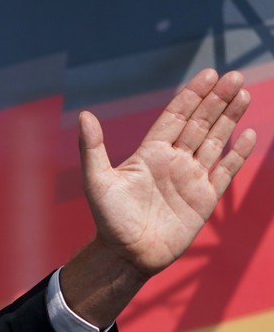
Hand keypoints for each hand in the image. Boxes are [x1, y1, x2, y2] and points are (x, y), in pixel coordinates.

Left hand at [63, 69, 255, 326]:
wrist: (127, 256)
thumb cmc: (109, 221)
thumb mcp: (97, 182)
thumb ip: (92, 148)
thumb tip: (84, 115)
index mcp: (150, 154)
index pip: (175, 117)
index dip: (191, 96)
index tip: (209, 74)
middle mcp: (173, 162)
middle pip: (199, 123)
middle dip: (216, 99)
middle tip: (233, 75)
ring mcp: (191, 179)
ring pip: (215, 140)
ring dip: (229, 117)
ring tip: (244, 93)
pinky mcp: (205, 199)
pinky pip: (225, 171)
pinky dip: (237, 153)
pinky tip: (248, 134)